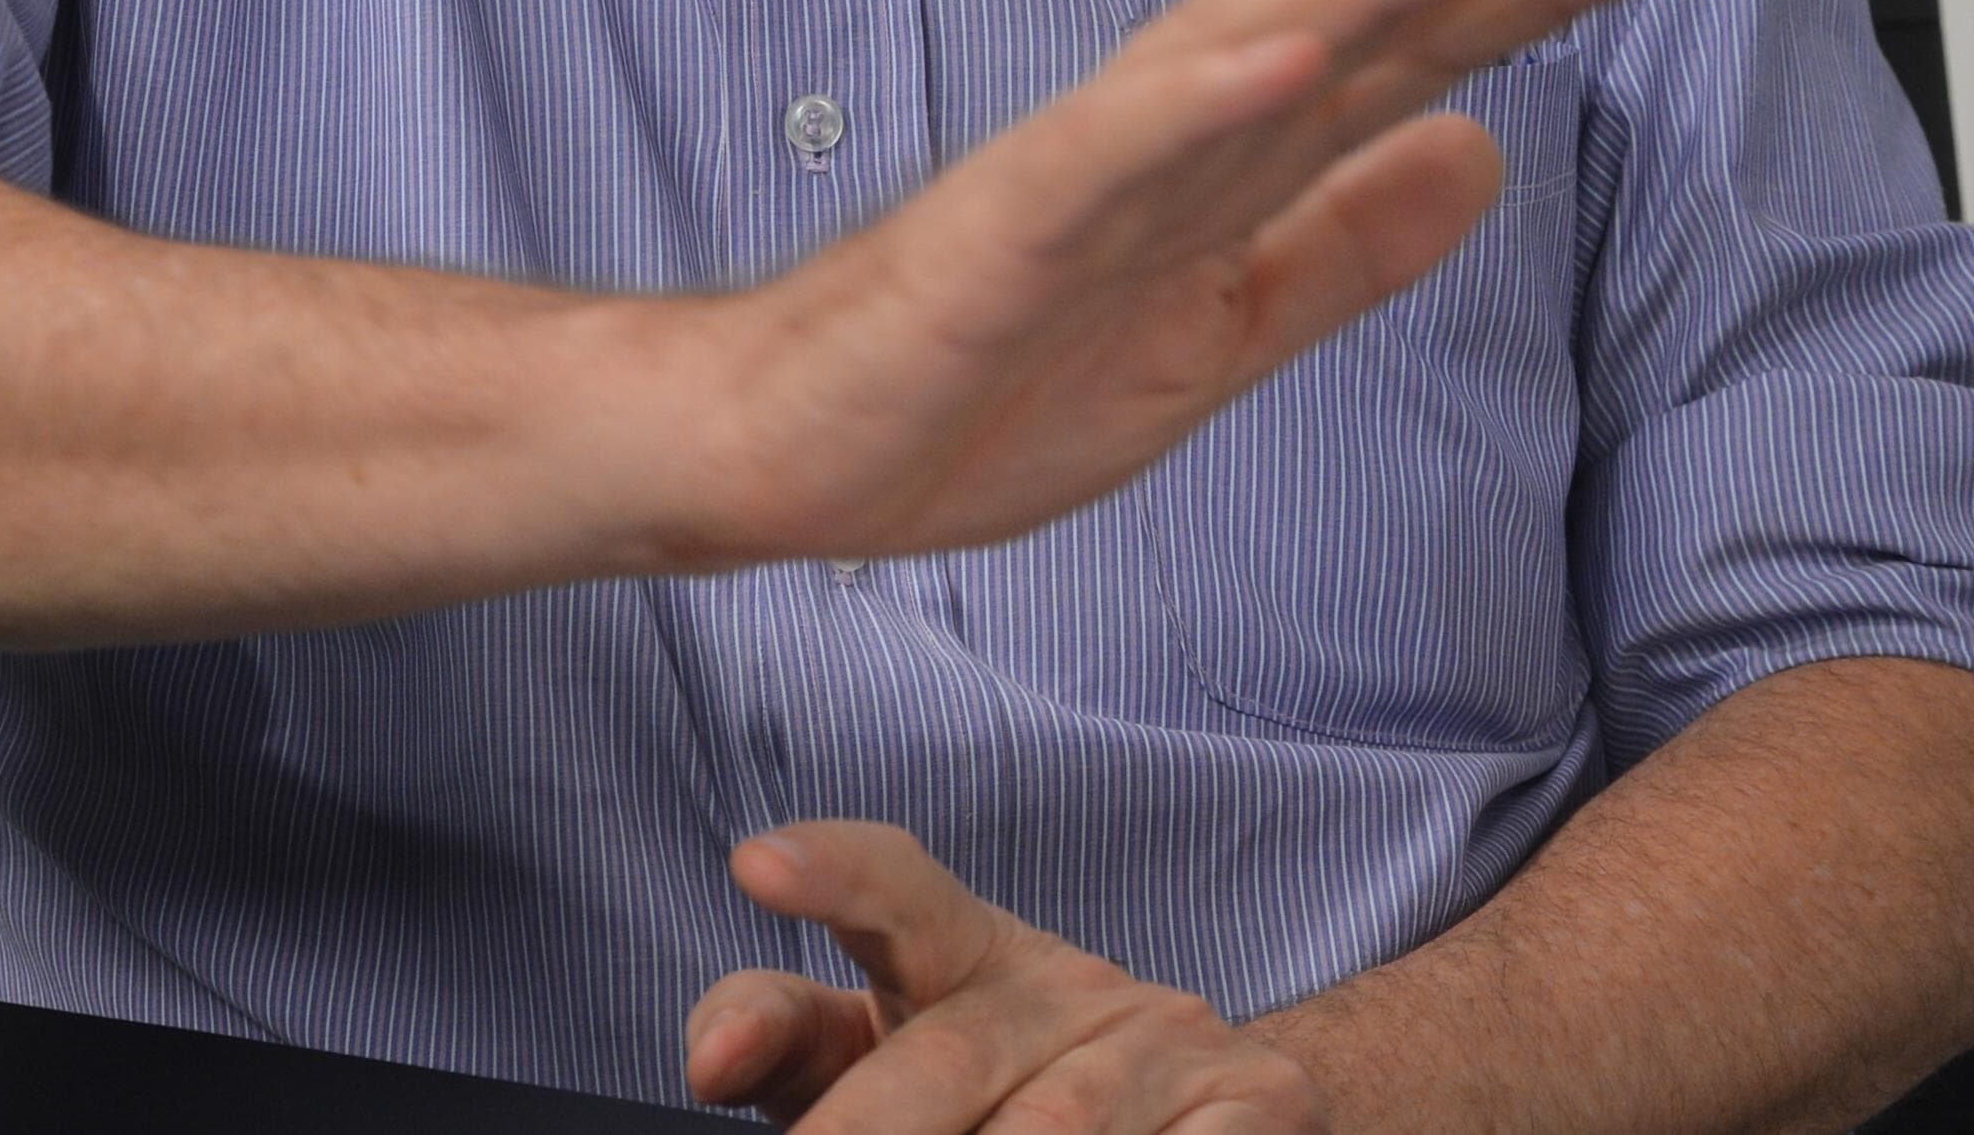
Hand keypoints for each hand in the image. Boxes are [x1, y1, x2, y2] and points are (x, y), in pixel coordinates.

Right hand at [684, 0, 1689, 570]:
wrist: (787, 446)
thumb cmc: (979, 385)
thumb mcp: (1218, 340)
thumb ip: (1342, 249)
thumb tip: (1487, 154)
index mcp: (1229, 167)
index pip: (1405, 55)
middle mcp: (1171, 138)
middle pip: (1345, 10)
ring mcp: (1086, 171)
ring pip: (1243, 43)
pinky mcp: (1005, 224)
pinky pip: (1113, 150)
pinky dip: (1202, 97)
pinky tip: (1289, 57)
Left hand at [689, 823, 1325, 1130]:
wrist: (1218, 1119)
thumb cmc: (998, 1101)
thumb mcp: (883, 1062)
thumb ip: (785, 1042)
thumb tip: (710, 1059)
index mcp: (967, 958)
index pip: (897, 894)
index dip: (832, 872)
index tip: (755, 866)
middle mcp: (1072, 985)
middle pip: (952, 1056)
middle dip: (869, 1133)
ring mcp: (1174, 1041)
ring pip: (1058, 1129)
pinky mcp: (1262, 1102)